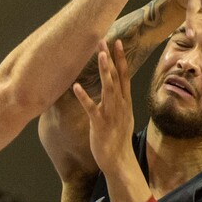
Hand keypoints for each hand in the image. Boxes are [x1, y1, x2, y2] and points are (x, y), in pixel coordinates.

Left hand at [72, 40, 134, 173]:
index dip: (121, 59)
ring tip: (100, 55)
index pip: (124, 76)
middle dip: (111, 58)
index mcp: (125, 102)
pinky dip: (84, 97)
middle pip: (116, 77)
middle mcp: (120, 105)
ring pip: (108, 89)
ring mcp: (111, 114)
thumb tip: (115, 87)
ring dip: (104, 71)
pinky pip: (91, 108)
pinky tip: (76, 87)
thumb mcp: (123, 116)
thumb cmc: (118, 138)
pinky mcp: (100, 124)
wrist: (119, 160)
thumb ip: (119, 101)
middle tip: (104, 41)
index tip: (117, 42)